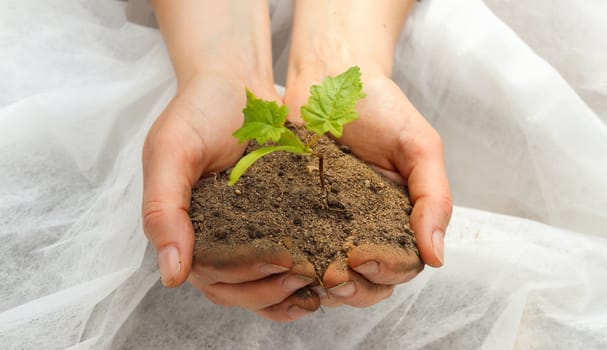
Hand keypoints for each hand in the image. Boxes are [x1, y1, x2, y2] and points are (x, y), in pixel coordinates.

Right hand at [142, 75, 319, 320]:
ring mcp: (248, 231)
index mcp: (187, 231)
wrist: (234, 82)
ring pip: (265, 282)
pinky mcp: (277, 217)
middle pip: (241, 288)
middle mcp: (217, 239)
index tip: (282, 266)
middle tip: (307, 276)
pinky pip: (289, 254)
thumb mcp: (171, 152)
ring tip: (323, 287)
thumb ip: (163, 209)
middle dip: (273, 290)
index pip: (214, 276)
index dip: (247, 280)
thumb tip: (171, 276)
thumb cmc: (196, 113)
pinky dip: (306, 271)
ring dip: (291, 292)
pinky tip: (328, 273)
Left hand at [284, 72, 451, 307]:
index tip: (363, 258)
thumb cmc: (381, 108)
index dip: (386, 272)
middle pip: (368, 283)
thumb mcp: (420, 146)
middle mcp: (366, 228)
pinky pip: (297, 251)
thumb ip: (434, 198)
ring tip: (309, 276)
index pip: (401, 266)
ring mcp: (329, 225)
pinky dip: (293, 266)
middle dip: (355, 289)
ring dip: (324, 286)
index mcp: (399, 219)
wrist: (330, 78)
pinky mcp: (295, 214)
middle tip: (334, 276)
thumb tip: (438, 257)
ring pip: (332, 276)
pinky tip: (285, 264)